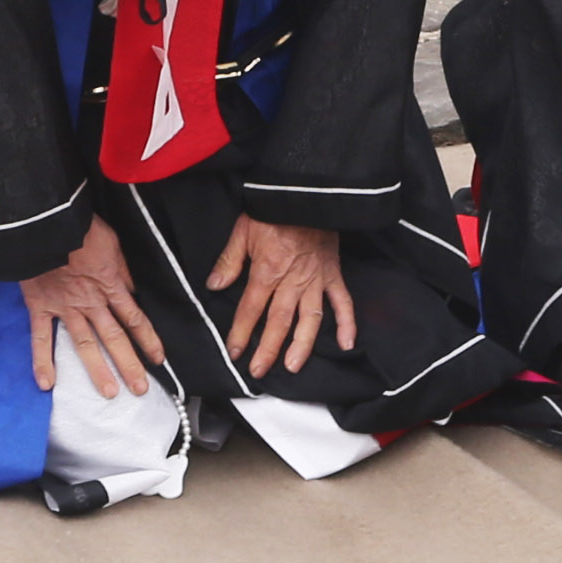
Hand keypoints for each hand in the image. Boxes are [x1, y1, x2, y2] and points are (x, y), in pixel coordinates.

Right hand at [17, 218, 169, 400]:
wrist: (45, 221)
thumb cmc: (80, 227)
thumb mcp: (112, 243)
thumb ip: (122, 269)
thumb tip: (133, 289)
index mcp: (110, 285)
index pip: (134, 317)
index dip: (148, 339)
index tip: (159, 359)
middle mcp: (91, 302)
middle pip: (114, 337)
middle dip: (128, 364)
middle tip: (139, 389)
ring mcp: (65, 307)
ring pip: (84, 343)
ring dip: (97, 370)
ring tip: (108, 393)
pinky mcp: (41, 307)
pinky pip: (41, 338)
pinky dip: (42, 361)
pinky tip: (47, 384)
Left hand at [206, 214, 357, 377]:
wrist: (306, 191)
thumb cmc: (273, 207)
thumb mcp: (243, 230)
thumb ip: (229, 260)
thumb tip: (214, 285)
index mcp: (267, 270)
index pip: (250, 309)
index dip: (240, 333)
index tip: (234, 352)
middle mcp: (292, 280)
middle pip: (279, 322)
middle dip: (267, 349)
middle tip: (258, 371)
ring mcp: (315, 279)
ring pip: (309, 318)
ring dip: (302, 344)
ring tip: (292, 366)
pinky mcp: (332, 273)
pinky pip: (343, 301)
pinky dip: (347, 323)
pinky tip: (347, 344)